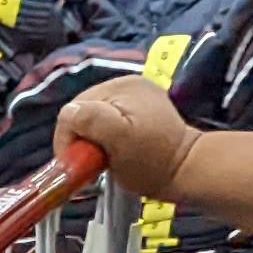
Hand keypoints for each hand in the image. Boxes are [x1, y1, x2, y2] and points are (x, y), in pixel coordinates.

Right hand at [56, 76, 201, 201]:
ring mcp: (133, 93)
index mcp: (118, 87)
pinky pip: (108, 118)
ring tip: (101, 157)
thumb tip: (68, 113)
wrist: (185, 169)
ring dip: (91, 138)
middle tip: (88, 163)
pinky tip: (113, 147)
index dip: (68, 138)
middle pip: (82, 111)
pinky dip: (104, 134)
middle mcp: (124, 83)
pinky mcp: (139, 106)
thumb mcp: (119, 141)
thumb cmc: (151, 161)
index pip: (73, 109)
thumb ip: (92, 120)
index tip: (75, 164)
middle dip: (80, 138)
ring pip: (93, 116)